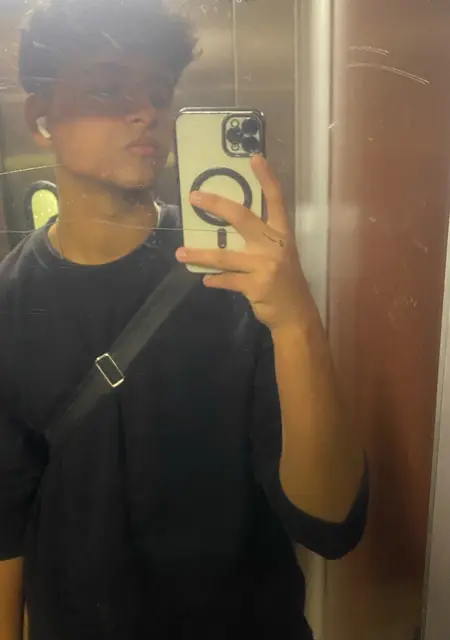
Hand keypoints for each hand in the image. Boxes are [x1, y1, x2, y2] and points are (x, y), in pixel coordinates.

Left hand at [176, 154, 316, 332]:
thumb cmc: (285, 281)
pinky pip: (226, 279)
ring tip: (180, 254)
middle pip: (242, 217)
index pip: (275, 200)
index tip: (254, 158)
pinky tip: (205, 279)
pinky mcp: (255, 286)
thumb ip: (260, 240)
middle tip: (194, 196)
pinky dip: (214, 279)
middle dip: (217, 205)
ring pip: (224, 256)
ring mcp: (265, 266)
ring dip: (200, 254)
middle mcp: (274, 245)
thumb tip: (226, 229)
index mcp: (282, 233)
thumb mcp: (280, 255)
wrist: (296, 314)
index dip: (266, 178)